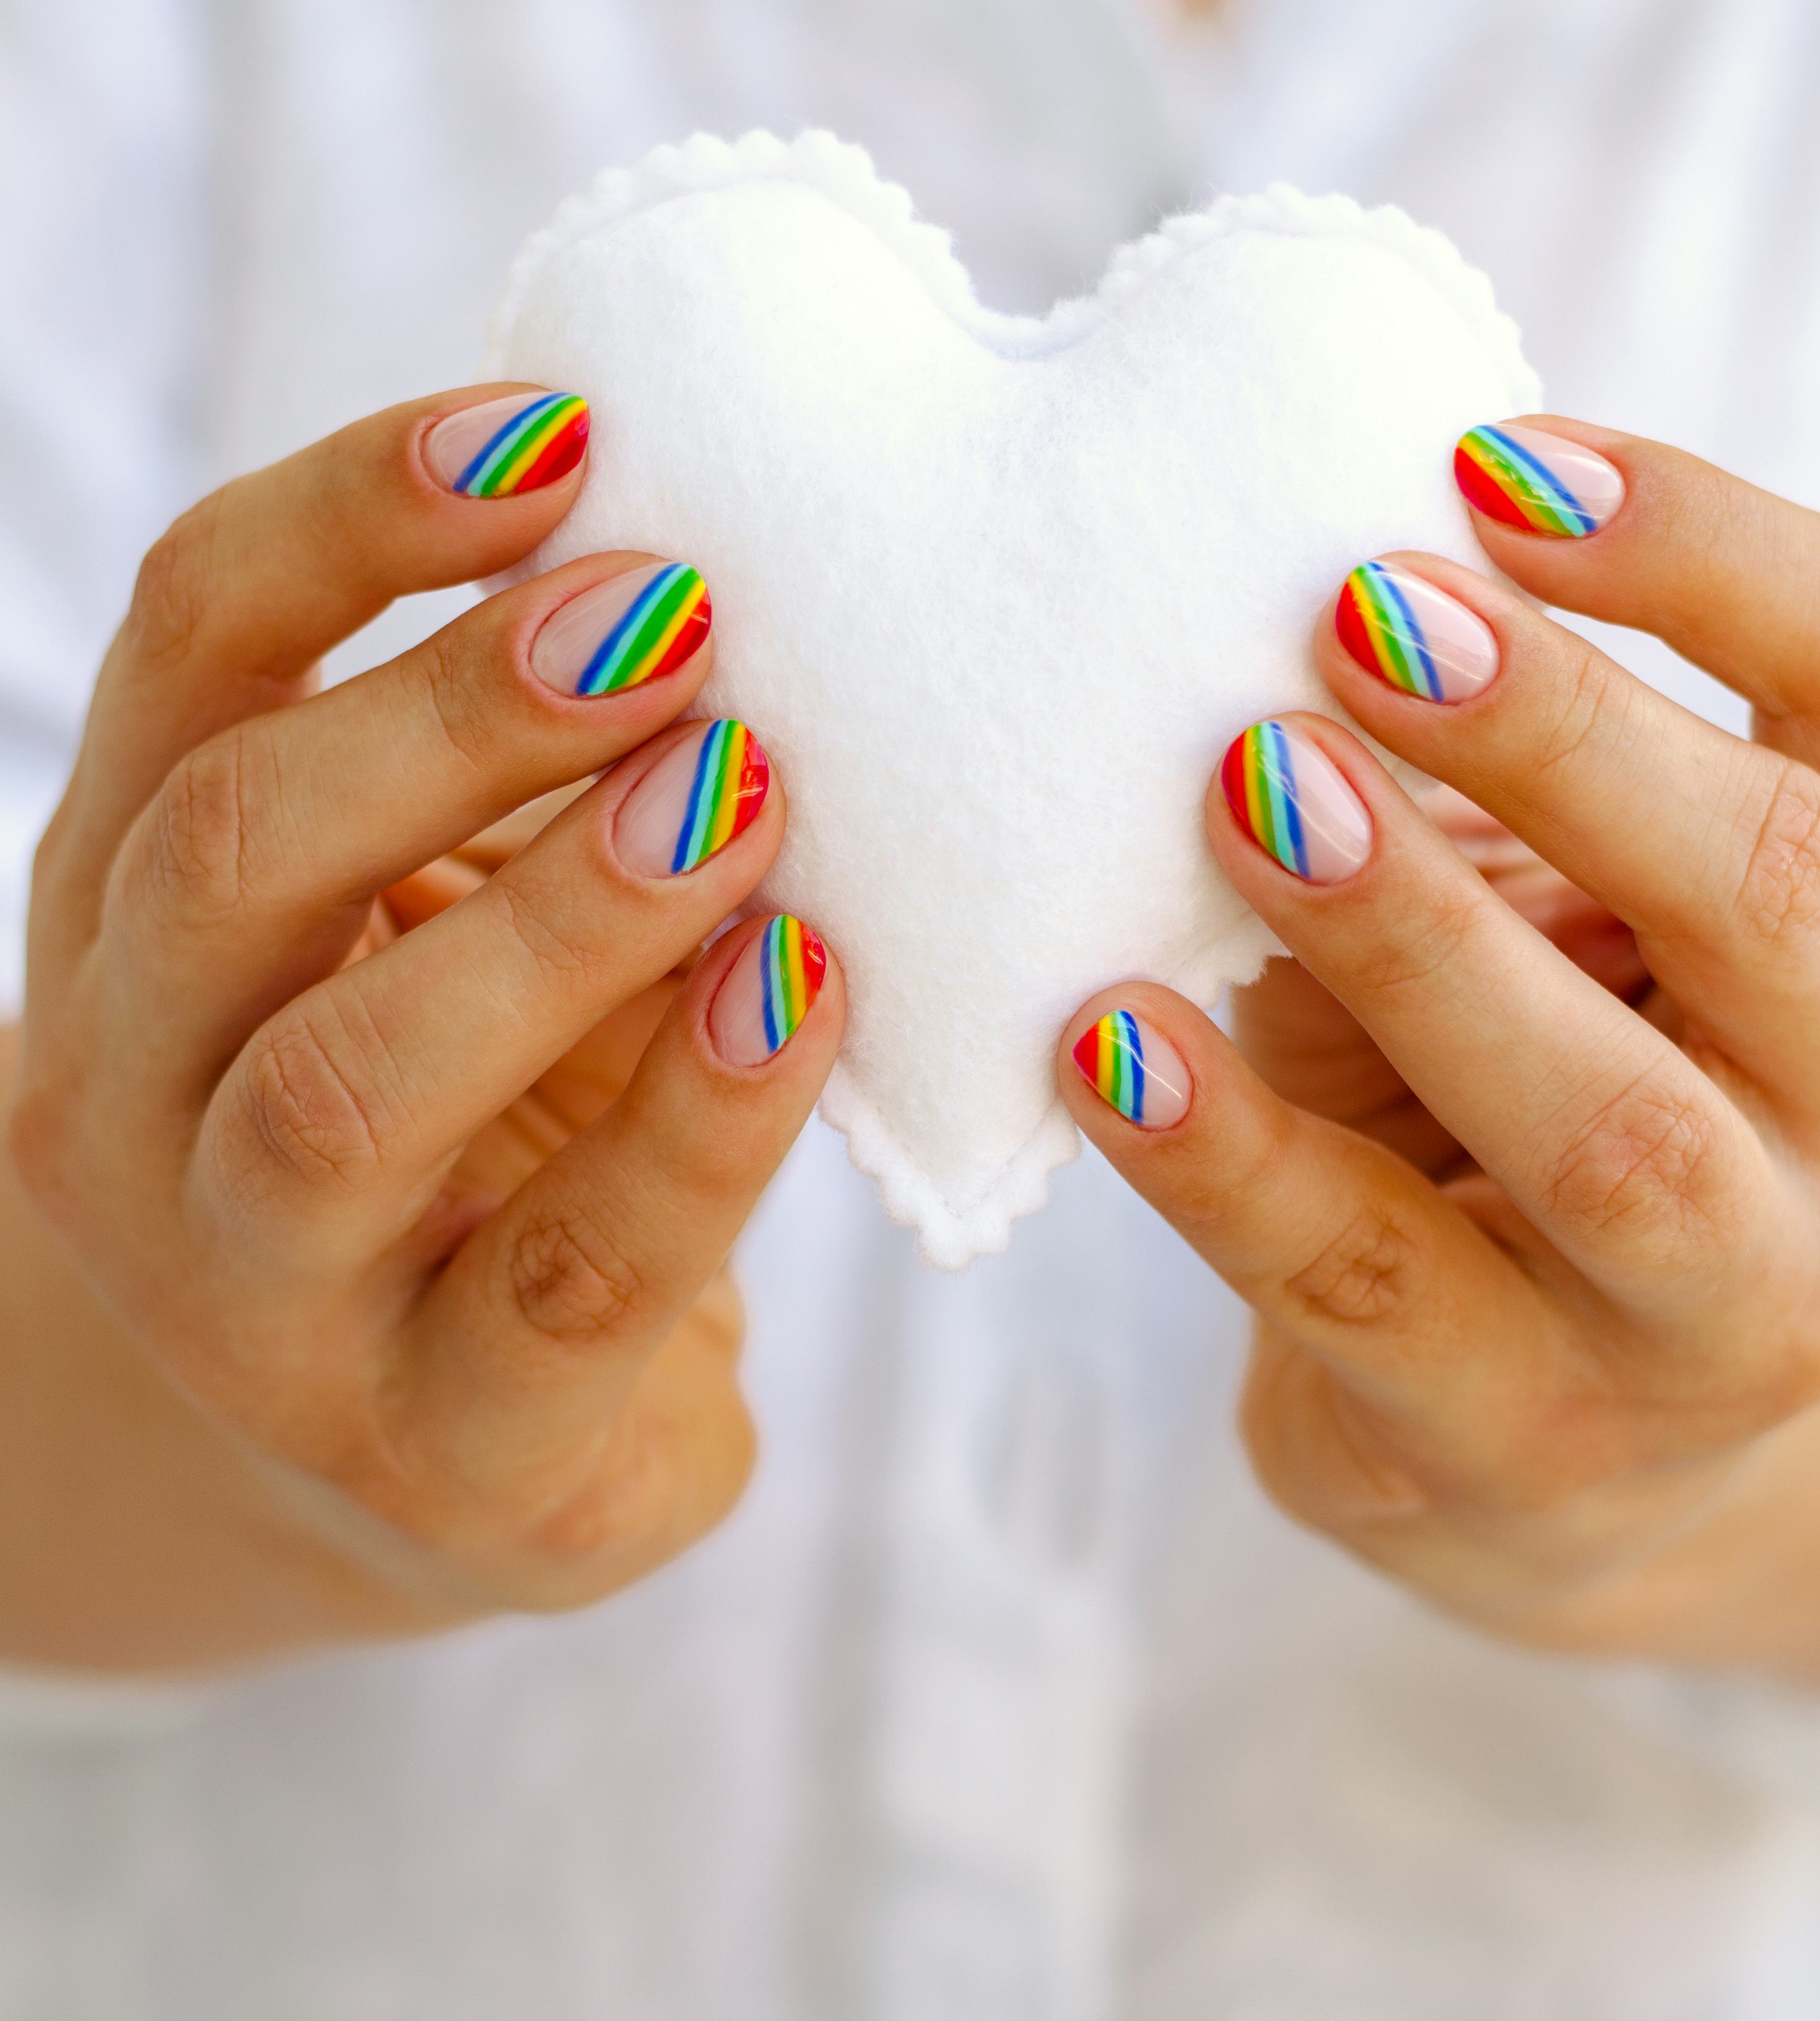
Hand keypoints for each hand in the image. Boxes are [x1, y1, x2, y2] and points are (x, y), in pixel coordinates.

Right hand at [6, 388, 840, 1666]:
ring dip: (559, 921)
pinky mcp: (439, 1449)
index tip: (559, 432)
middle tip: (674, 618)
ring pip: (351, 1089)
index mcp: (142, 908)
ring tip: (740, 799)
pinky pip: (565, 1276)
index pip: (187, 656)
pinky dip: (697, 1127)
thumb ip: (513, 789)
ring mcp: (260, 1299)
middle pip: (231, 855)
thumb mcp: (449, 932)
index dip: (351, 519)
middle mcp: (138, 1093)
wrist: (439, 1450)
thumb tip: (694, 577)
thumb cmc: (476, 1132)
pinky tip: (803, 998)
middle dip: (454, 717)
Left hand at [1059, 420, 1819, 1657]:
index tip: (1492, 459)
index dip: (1708, 548)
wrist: (1563, 1450)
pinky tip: (1110, 1046)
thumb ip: (1507, 806)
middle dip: (1564, 735)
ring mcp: (1734, 1321)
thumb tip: (1286, 621)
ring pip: (1612, 1126)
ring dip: (1418, 939)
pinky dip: (1230, 1156)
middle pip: (1777, 891)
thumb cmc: (1552, 1122)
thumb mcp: (1587, 946)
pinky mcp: (1538, 1444)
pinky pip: (1376, 1287)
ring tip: (1248, 792)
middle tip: (1360, 613)